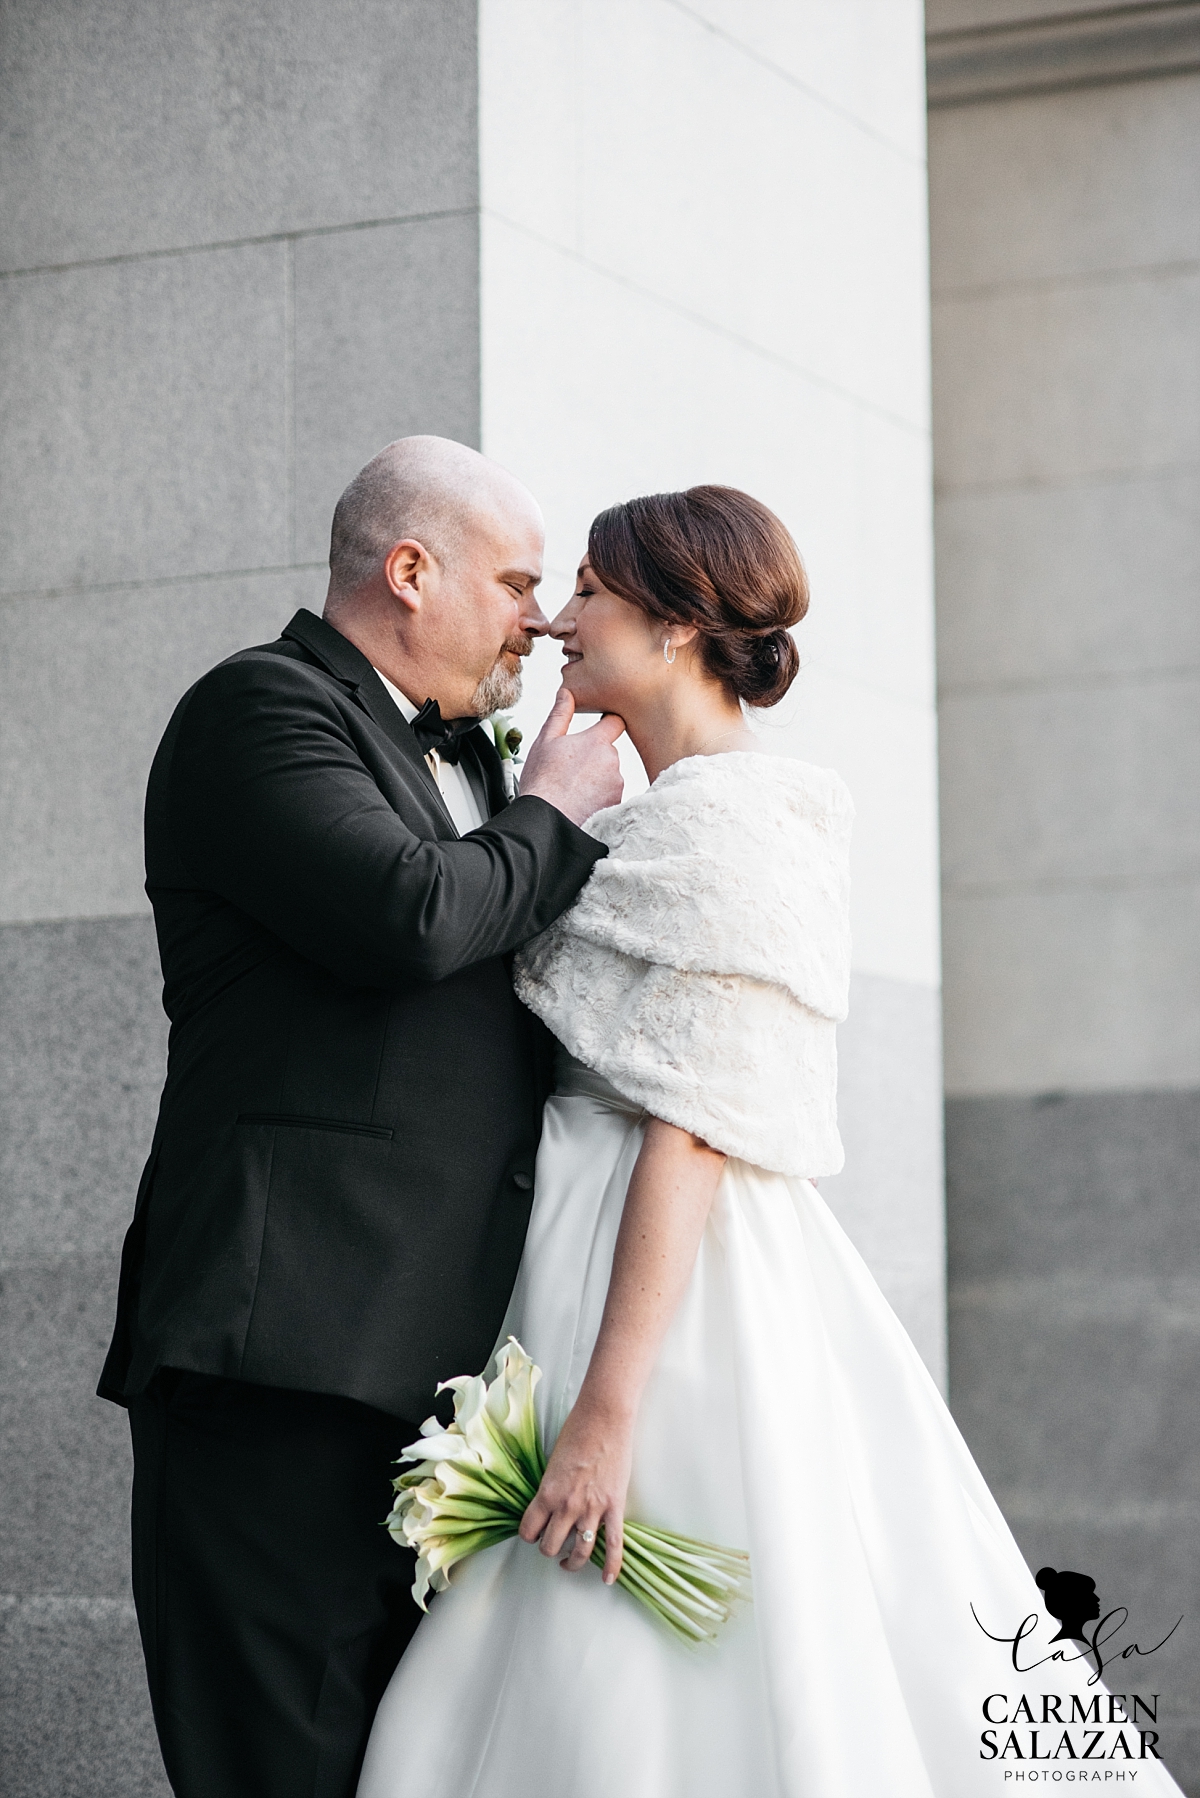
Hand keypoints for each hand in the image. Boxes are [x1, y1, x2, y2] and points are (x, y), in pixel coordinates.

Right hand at [518, 687, 623, 825]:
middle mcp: (612, 760)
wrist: (547, 820)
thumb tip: (566, 693)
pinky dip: (599, 797)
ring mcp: (617, 783)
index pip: (615, 722)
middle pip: (609, 752)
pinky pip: (611, 795)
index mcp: (596, 741)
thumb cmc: (543, 782)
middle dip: (595, 757)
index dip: (608, 723)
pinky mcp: (617, 803)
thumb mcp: (545, 741)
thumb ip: (560, 714)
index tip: (599, 728)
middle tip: (571, 770)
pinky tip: (581, 801)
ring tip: (573, 788)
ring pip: (610, 774)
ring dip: (597, 779)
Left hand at [518, 1396, 631, 1584]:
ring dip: (571, 1562)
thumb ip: (550, 1487)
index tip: (533, 1532)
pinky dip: (611, 1566)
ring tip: (568, 1562)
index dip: (529, 1535)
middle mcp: (567, 1506)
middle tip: (551, 1543)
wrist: (604, 1418)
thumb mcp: (552, 1462)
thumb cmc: (577, 1431)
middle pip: (551, 1545)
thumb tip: (550, 1505)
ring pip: (579, 1551)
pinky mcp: (614, 1508)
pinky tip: (608, 1579)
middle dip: (548, 1548)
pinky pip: (613, 1545)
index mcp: (547, 1493)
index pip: (529, 1530)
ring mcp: (592, 1509)